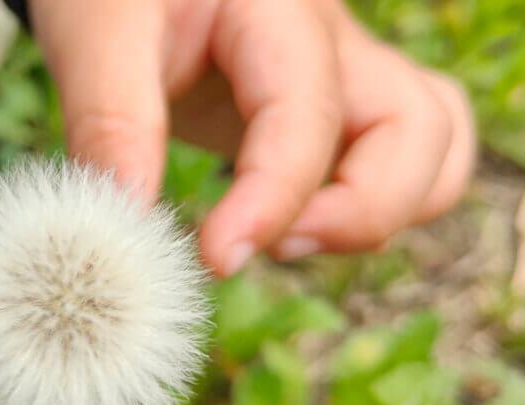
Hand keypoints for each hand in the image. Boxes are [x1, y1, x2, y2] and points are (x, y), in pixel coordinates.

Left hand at [30, 0, 475, 275]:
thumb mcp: (94, 36)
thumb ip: (109, 123)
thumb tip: (130, 230)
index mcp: (275, 8)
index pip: (309, 113)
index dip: (273, 200)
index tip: (215, 259)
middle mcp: (329, 39)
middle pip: (419, 126)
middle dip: (360, 211)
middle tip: (267, 250)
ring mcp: (338, 75)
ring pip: (431, 145)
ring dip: (379, 213)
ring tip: (282, 242)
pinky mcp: (325, 111)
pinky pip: (397, 158)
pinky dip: (371, 207)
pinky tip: (293, 229)